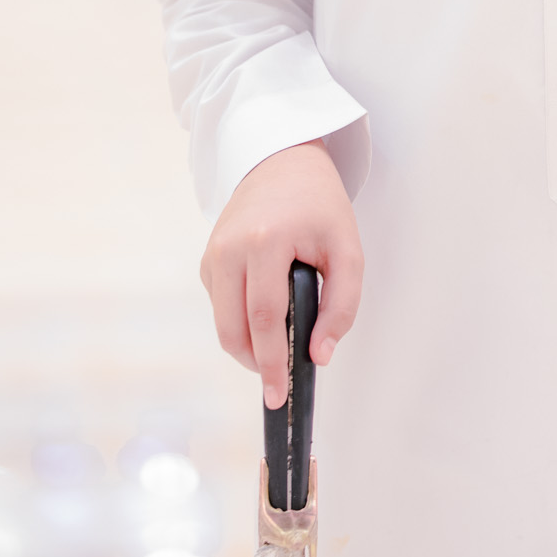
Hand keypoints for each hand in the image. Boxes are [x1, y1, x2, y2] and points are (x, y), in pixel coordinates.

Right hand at [200, 139, 364, 408]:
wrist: (284, 162)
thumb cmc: (320, 205)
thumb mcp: (348, 250)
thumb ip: (342, 306)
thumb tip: (320, 354)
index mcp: (265, 242)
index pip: (265, 318)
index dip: (272, 362)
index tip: (279, 394)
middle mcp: (229, 248)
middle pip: (233, 328)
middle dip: (255, 364)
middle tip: (277, 385)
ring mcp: (213, 253)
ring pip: (222, 322)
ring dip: (247, 346)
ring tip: (279, 350)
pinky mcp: (208, 259)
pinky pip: (220, 306)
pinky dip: (240, 321)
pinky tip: (266, 315)